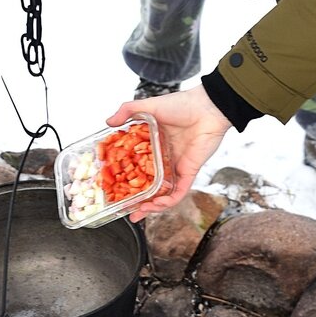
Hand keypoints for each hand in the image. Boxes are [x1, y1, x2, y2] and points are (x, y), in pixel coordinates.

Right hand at [109, 85, 231, 217]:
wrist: (207, 107)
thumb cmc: (181, 104)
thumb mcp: (149, 106)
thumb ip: (127, 110)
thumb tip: (108, 122)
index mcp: (152, 146)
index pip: (135, 166)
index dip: (125, 177)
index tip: (113, 186)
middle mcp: (163, 159)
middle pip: (148, 184)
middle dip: (137, 200)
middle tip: (125, 210)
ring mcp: (176, 167)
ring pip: (163, 193)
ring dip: (152, 206)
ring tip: (140, 212)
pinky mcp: (189, 172)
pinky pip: (178, 192)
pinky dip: (168, 201)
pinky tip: (157, 206)